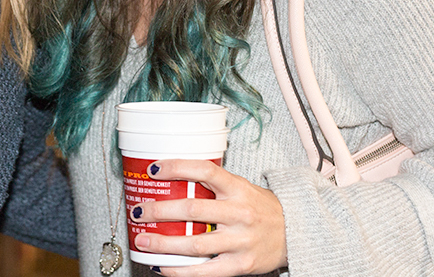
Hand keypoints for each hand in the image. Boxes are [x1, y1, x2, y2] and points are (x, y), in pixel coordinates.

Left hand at [130, 159, 287, 275]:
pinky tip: (163, 267)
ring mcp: (240, 241)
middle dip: (159, 210)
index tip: (153, 170)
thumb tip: (172, 179)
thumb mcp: (240, 187)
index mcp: (238, 188)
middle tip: (138, 210)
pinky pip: (205, 271)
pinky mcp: (241, 265)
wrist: (295, 232)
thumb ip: (212, 185)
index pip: (204, 170)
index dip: (176, 167)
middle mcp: (239, 213)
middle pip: (192, 210)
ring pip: (194, 244)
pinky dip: (180, 271)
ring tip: (142, 240)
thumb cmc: (260, 208)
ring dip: (163, 243)